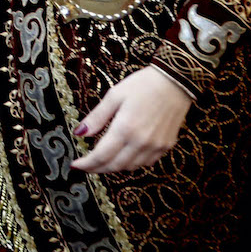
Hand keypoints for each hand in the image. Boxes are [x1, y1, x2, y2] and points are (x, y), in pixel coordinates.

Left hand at [72, 66, 191, 173]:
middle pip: (115, 166)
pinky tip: (125, 155)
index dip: (87, 164)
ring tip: (103, 160)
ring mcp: (156, 146)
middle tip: (86, 166)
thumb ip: (96, 117)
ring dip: (114, 167)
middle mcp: (141, 142)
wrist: (175, 82)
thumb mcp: (114, 96)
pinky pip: (146, 163)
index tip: (76, 165)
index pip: (101, 156)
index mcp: (125, 128)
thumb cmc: (142, 85)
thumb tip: (79, 133)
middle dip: (97, 168)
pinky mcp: (166, 146)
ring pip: (130, 167)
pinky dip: (132, 163)